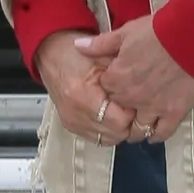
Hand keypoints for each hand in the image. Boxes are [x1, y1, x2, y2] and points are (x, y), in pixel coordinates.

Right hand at [35, 30, 134, 145]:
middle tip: (132, 103)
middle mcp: (75, 114)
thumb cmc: (76, 53)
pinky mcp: (71, 126)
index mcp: (83, 96)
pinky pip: (98, 137)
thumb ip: (123, 77)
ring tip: (122, 107)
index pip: (120, 121)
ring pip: (109, 139)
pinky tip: (111, 113)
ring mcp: (72, 122)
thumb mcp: (104, 57)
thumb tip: (141, 96)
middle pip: (116, 134)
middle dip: (129, 121)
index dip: (133, 111)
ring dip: (119, 127)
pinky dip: (108, 129)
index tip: (136, 99)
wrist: (52, 54)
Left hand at [76, 16, 193, 141]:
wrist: (192, 36)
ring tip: (138, 122)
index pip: (104, 91)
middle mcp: (130, 99)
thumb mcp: (126, 33)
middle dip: (120, 108)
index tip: (117, 82)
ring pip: (137, 130)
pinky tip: (154, 132)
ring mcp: (152, 108)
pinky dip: (156, 135)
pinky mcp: (173, 113)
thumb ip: (101, 44)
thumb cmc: (158, 31)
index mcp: (116, 79)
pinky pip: (161, 133)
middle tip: (128, 102)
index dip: (110, 87)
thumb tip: (77, 46)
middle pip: (118, 112)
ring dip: (135, 128)